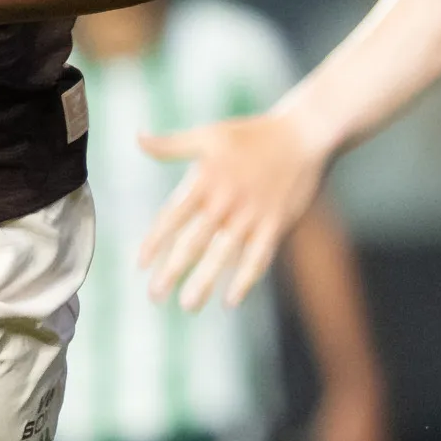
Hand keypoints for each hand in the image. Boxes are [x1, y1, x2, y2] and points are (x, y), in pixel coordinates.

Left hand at [139, 112, 327, 309]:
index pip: (172, 216)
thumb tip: (138, 138)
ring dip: (204, 281)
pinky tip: (231, 300)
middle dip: (172, 270)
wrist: (301, 134)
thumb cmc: (252, 135)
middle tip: (155, 295)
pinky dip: (245, 279)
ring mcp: (251, 215)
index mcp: (205, 180)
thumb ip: (171, 144)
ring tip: (188, 305)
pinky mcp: (275, 224)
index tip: (141, 264)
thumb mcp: (209, 135)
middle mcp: (225, 201)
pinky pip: (258, 257)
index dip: (155, 242)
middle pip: (193, 242)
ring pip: (222, 254)